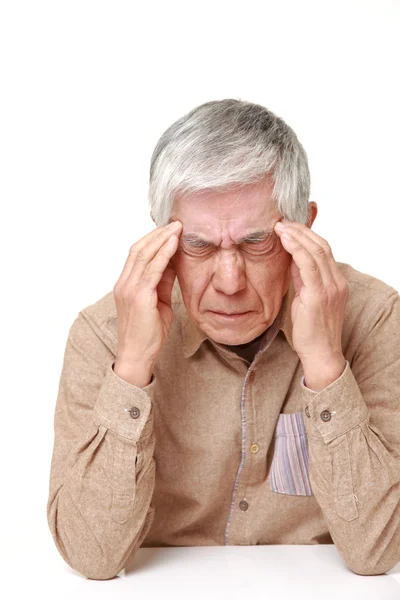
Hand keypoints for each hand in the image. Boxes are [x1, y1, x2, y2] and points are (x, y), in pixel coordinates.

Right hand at [113, 220, 182, 378]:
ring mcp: (129, 289)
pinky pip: (152, 269)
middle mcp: (124, 283)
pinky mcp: (139, 296)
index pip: (137, 253)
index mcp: (126, 284)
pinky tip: (174, 244)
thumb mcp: (159, 302)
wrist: (137, 356)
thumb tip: (174, 262)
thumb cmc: (148, 334)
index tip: (169, 229)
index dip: (152, 238)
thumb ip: (164, 282)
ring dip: (162, 239)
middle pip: (139, 249)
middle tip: (176, 223)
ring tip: (178, 228)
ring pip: (144, 255)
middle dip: (158, 234)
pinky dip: (164, 254)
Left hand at [274, 220, 348, 386]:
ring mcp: (330, 288)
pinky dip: (296, 248)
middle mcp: (336, 282)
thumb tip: (291, 259)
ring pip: (316, 251)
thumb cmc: (311, 331)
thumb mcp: (305, 298)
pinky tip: (284, 239)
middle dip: (301, 230)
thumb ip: (302, 279)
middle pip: (321, 245)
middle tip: (281, 221)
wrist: (321, 355)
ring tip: (280, 226)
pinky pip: (309, 265)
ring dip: (296, 235)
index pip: (323, 250)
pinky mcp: (319, 295)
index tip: (289, 226)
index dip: (307, 235)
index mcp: (335, 282)